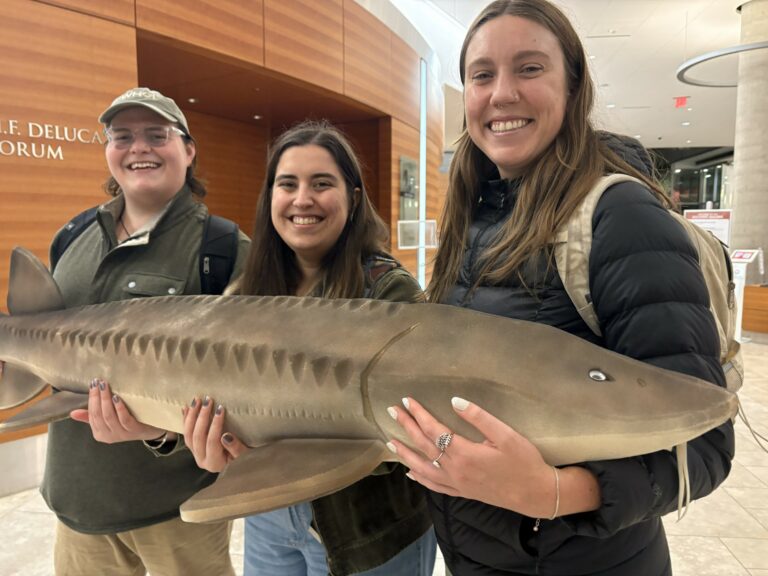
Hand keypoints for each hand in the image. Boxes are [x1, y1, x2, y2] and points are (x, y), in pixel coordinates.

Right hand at [70, 378, 167, 443]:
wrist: (152, 430)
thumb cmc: (130, 422)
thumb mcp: (110, 419)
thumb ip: (92, 416)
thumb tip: (73, 413)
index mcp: (100, 433)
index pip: (91, 414)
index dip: (91, 399)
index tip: (92, 384)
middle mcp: (109, 436)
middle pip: (98, 415)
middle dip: (96, 397)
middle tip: (97, 382)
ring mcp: (122, 434)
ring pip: (109, 416)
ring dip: (106, 400)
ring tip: (105, 386)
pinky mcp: (134, 431)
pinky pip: (124, 419)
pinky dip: (119, 408)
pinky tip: (117, 398)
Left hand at [183, 396, 247, 471]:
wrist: (238, 464)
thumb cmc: (244, 458)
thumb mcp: (245, 455)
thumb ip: (236, 448)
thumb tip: (226, 436)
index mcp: (214, 463)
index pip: (212, 441)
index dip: (216, 425)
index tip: (221, 409)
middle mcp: (202, 460)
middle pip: (198, 436)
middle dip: (202, 416)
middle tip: (208, 400)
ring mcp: (196, 454)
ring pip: (188, 434)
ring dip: (191, 416)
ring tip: (197, 400)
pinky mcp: (193, 448)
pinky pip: (186, 433)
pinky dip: (185, 420)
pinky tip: (186, 407)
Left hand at [387, 396, 556, 517]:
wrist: (536, 494)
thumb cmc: (524, 461)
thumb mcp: (506, 435)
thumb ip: (479, 417)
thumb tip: (454, 401)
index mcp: (464, 454)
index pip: (434, 430)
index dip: (419, 414)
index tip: (407, 401)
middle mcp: (455, 470)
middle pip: (424, 446)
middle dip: (406, 427)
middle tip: (392, 412)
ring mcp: (457, 484)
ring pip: (423, 468)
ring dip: (405, 454)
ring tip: (390, 442)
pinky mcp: (462, 492)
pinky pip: (434, 486)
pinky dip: (420, 478)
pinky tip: (411, 473)